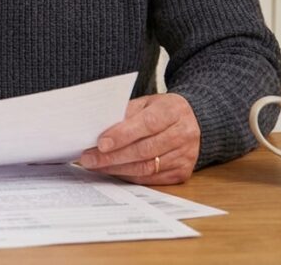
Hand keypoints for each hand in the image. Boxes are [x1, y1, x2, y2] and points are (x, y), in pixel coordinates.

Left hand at [77, 93, 200, 184]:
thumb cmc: (161, 110)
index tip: (100, 143)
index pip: (147, 124)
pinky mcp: (182, 172)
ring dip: (117, 169)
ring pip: (147, 167)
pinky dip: (129, 176)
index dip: (123, 135)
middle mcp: (184, 134)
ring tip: (96, 166)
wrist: (191, 121)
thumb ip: (126, 114)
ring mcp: (185, 155)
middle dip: (113, 156)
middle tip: (89, 159)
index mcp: (173, 110)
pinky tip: (113, 171)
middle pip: (145, 150)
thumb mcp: (145, 103)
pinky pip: (151, 178)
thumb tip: (98, 130)